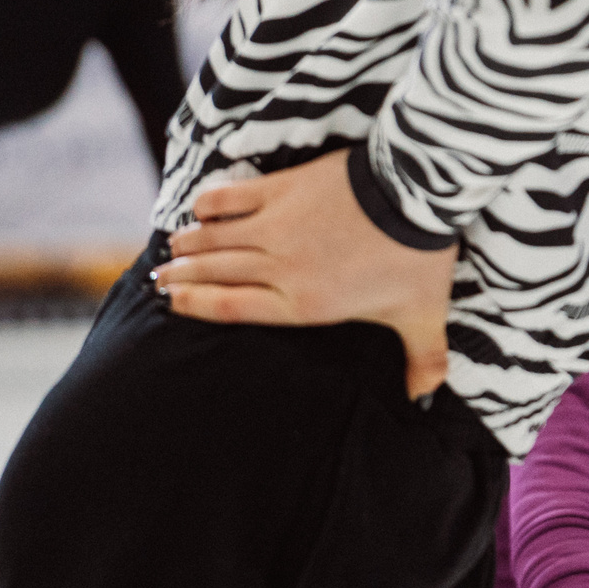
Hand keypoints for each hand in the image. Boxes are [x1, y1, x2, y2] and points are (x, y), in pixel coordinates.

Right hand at [156, 150, 457, 397]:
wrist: (416, 195)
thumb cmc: (418, 257)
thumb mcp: (423, 316)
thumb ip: (421, 359)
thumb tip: (427, 398)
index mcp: (304, 304)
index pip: (233, 308)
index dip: (198, 305)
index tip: (173, 301)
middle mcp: (281, 267)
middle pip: (216, 273)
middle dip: (183, 276)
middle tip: (161, 277)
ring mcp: (277, 226)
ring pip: (216, 238)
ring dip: (190, 243)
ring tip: (172, 249)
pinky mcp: (282, 189)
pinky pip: (231, 197)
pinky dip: (210, 203)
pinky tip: (198, 209)